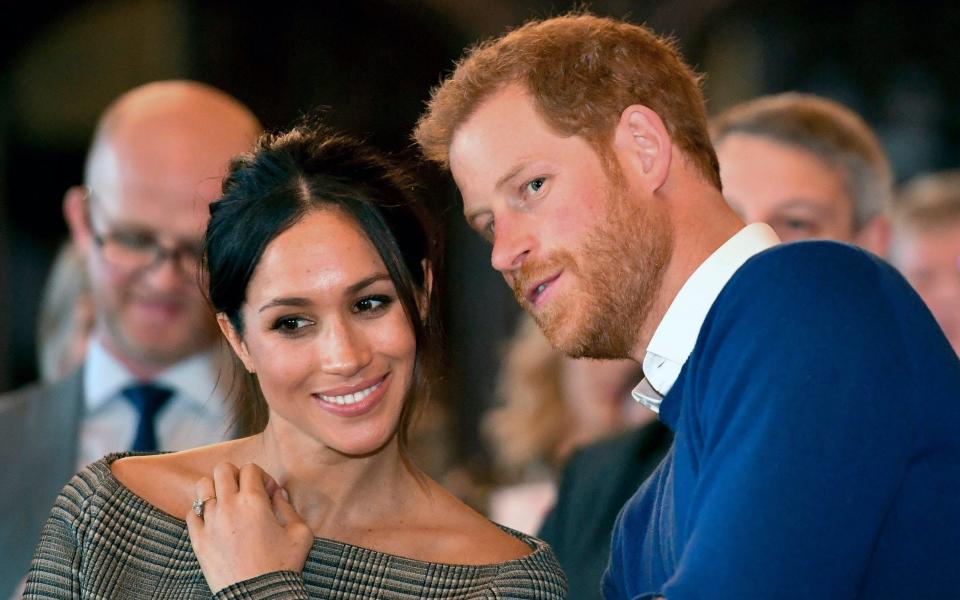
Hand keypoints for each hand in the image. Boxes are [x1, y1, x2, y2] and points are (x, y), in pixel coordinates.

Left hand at [186, 462, 313, 592]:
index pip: (250, 468)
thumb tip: (278, 493)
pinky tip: (214, 521)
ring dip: (215, 489)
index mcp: (254, 501)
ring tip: (226, 503)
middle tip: (245, 491)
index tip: (269, 494)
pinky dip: (201, 512)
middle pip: (222, 469)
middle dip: (235, 475)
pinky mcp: (198, 540)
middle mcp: (229, 506)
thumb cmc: (283, 566)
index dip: (262, 476)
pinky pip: (191, 513)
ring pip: (202, 487)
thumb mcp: (300, 533)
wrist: (258, 597)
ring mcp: (210, 523)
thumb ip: (289, 507)